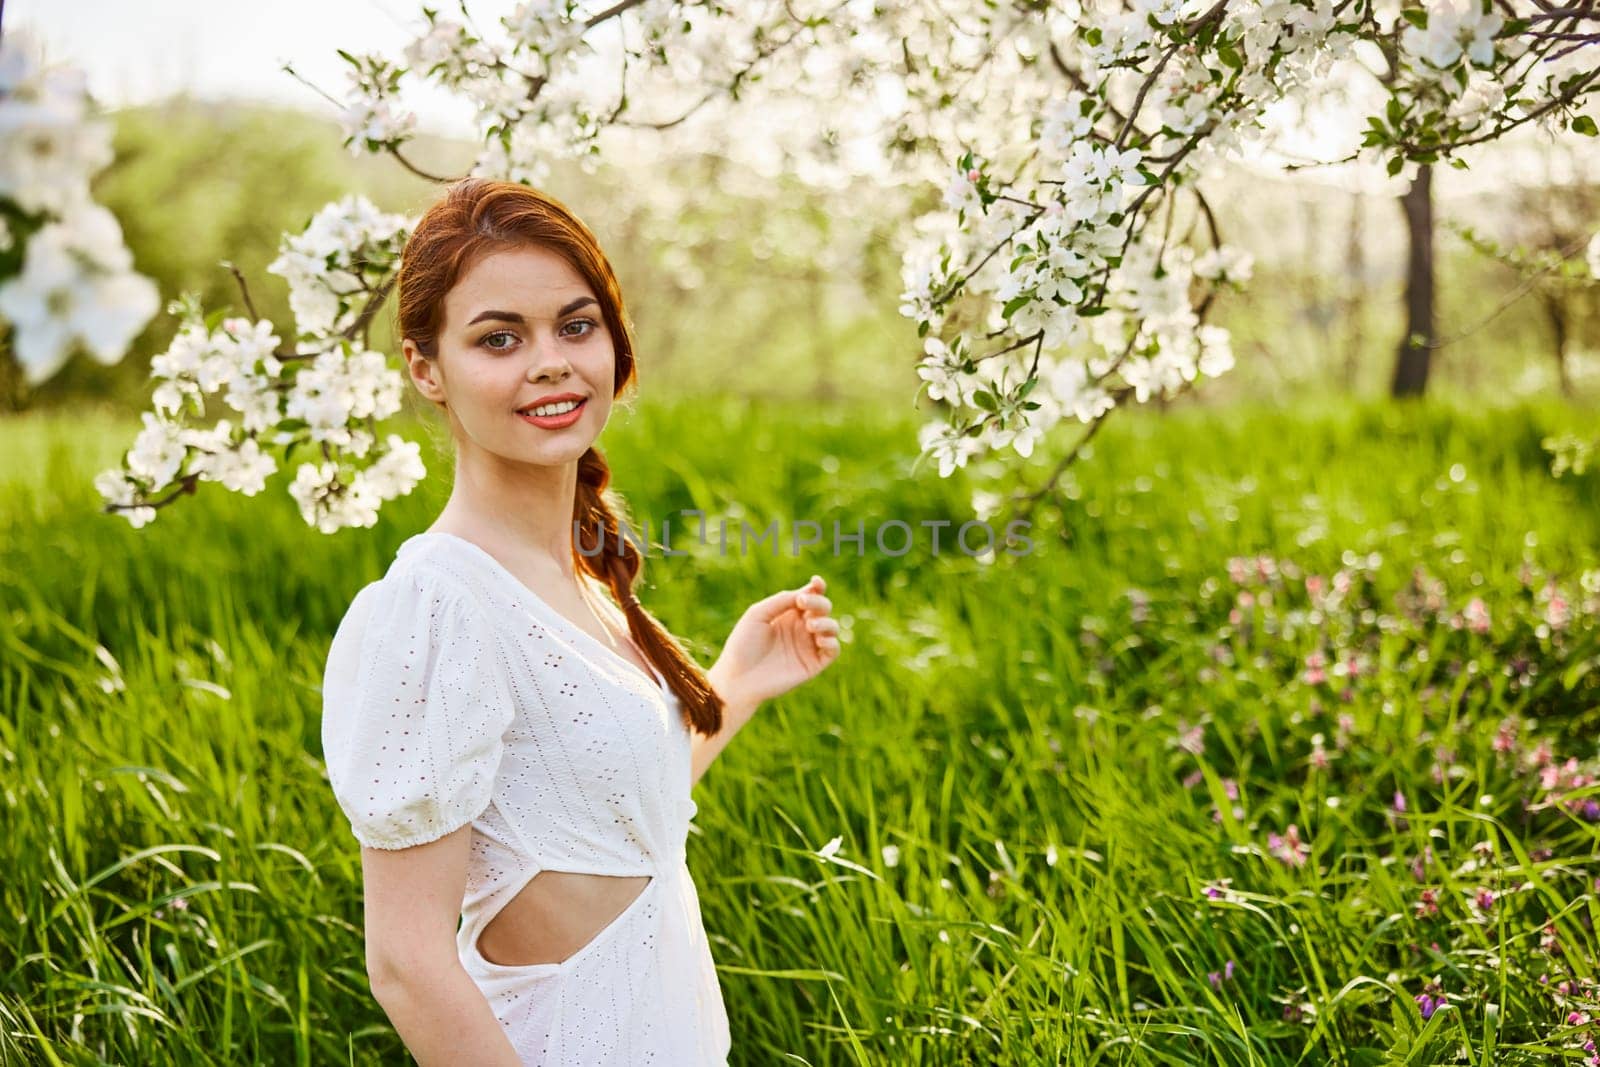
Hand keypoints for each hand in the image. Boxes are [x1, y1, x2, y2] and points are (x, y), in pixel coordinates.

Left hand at [710, 575, 840, 707]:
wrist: (737, 678)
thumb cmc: (742, 645)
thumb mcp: (758, 614)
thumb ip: (782, 600)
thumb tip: (805, 593)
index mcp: (788, 614)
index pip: (810, 596)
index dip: (817, 587)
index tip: (816, 582)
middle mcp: (801, 628)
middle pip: (823, 608)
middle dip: (818, 602)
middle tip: (802, 604)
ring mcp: (808, 646)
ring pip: (832, 627)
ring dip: (826, 622)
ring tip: (810, 625)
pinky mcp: (813, 665)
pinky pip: (833, 650)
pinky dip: (832, 641)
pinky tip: (819, 639)